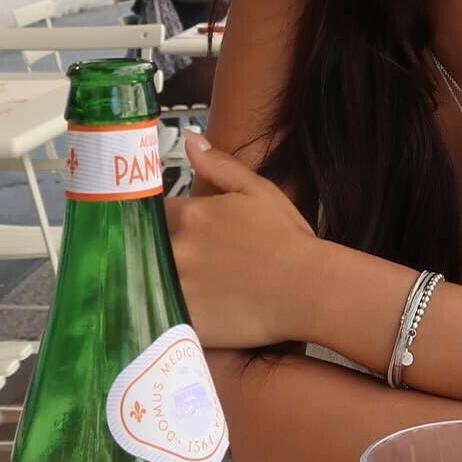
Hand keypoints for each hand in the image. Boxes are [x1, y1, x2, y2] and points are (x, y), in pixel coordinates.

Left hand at [166, 134, 319, 348]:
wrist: (309, 289)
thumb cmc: (288, 239)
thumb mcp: (259, 191)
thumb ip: (219, 165)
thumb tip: (189, 140)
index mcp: (192, 215)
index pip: (159, 214)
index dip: (171, 225)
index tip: (187, 236)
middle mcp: (178, 248)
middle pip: (152, 249)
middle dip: (167, 254)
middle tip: (198, 267)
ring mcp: (179, 287)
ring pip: (155, 283)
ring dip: (167, 284)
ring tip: (199, 293)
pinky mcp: (184, 322)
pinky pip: (164, 317)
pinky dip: (173, 315)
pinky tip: (194, 315)